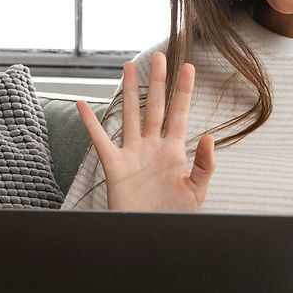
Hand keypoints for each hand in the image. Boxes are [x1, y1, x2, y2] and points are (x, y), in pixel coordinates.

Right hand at [76, 50, 215, 211]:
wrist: (151, 236)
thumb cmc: (175, 217)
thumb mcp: (196, 193)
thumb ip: (204, 165)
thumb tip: (208, 136)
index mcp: (174, 151)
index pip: (180, 113)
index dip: (184, 90)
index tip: (188, 67)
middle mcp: (152, 147)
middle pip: (155, 106)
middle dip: (157, 81)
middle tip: (159, 56)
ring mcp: (132, 154)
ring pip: (131, 115)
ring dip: (128, 91)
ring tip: (128, 66)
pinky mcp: (114, 166)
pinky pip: (101, 140)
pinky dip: (90, 122)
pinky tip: (83, 104)